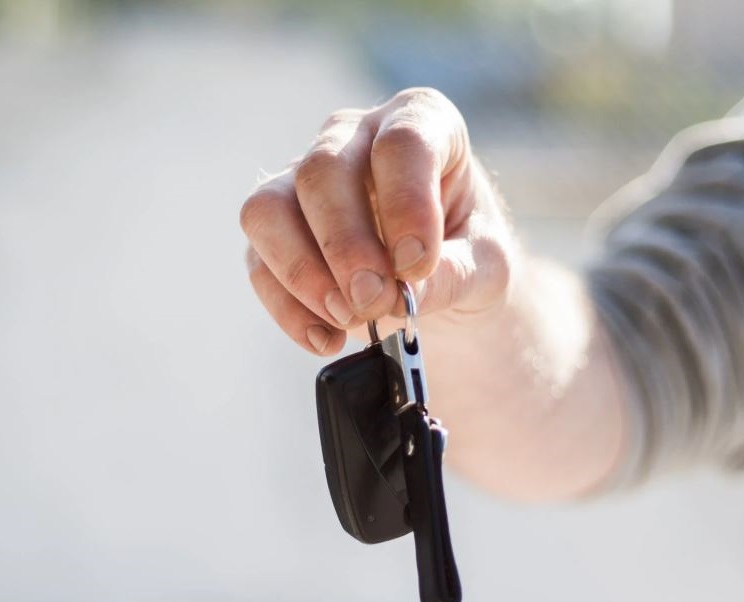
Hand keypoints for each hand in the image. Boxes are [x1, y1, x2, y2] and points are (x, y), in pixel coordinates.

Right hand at [241, 88, 516, 354]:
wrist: (435, 277)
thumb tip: (399, 295)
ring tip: (347, 318)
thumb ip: (453, 275)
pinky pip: (258, 261)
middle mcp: (352, 137)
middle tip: (375, 301)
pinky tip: (327, 337)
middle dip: (346, 246)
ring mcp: (302, 178)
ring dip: (302, 272)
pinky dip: (289, 308)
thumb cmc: (465, 252)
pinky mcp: (275, 228)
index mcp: (420, 121)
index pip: (401, 142)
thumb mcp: (485, 266)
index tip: (418, 266)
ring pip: (269, 208)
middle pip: (322, 171)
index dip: (406, 205)